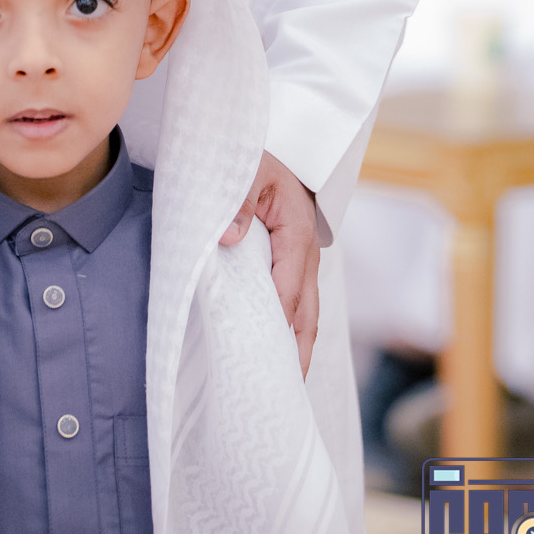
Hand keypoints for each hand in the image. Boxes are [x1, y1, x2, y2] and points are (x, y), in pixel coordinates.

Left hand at [219, 150, 319, 375]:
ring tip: (283, 386)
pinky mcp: (291, 260)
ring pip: (304, 311)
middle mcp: (306, 252)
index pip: (286, 290)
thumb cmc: (251, 153)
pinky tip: (276, 350)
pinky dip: (289, 327)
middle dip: (296, 353)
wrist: (265, 140)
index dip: (275, 325)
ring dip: (296, 346)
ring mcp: (301, 258)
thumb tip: (227, 239)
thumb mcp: (244, 168)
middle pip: (306, 312)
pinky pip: (294, 299)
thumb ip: (236, 201)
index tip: (262, 359)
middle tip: (282, 393)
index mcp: (296, 233)